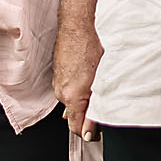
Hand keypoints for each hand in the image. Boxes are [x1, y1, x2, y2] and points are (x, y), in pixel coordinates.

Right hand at [53, 23, 102, 141]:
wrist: (76, 27)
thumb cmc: (91, 49)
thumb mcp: (99, 81)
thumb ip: (94, 109)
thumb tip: (89, 131)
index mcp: (72, 97)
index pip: (75, 127)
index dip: (87, 133)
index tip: (96, 133)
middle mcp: (61, 93)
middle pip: (73, 115)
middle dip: (86, 115)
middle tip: (102, 107)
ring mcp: (57, 83)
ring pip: (70, 102)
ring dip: (82, 101)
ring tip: (96, 89)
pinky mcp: (57, 75)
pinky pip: (66, 90)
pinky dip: (76, 90)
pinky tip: (87, 79)